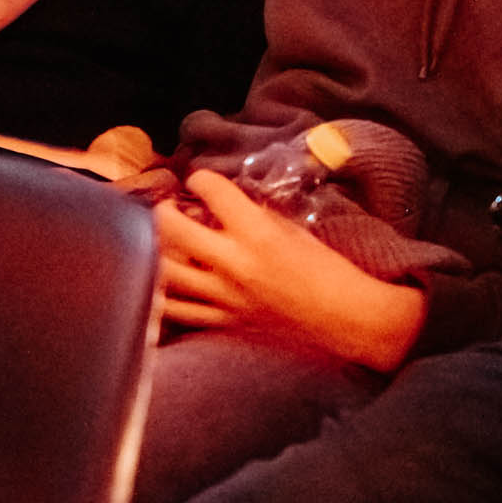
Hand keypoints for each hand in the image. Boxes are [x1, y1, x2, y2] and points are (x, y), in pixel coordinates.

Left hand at [155, 171, 425, 372]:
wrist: (347, 319)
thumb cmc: (328, 270)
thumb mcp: (292, 230)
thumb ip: (252, 215)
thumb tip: (220, 204)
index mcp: (258, 235)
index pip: (211, 191)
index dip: (200, 179)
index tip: (198, 182)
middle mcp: (235, 265)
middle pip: (171, 229)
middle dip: (161, 211)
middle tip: (167, 207)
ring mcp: (225, 298)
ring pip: (163, 272)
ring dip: (154, 250)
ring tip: (157, 240)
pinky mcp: (224, 323)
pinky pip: (176, 311)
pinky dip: (160, 294)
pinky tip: (157, 281)